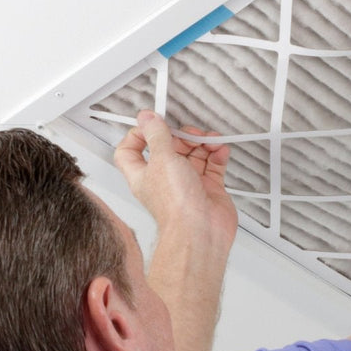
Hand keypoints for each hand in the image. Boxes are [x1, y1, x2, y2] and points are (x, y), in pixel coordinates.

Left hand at [113, 111, 237, 245]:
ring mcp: (188, 184)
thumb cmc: (176, 206)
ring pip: (194, 155)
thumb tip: (146, 118)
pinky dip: (217, 155)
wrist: (200, 232)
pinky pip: (213, 166)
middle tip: (191, 134)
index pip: (130, 151)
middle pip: (170, 148)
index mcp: (144, 174)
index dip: (138, 136)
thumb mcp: (162, 159)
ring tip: (210, 141)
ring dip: (203, 143)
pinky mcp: (208, 189)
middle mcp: (165, 179)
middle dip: (182, 136)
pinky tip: (220, 150)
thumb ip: (156, 135)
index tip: (151, 124)